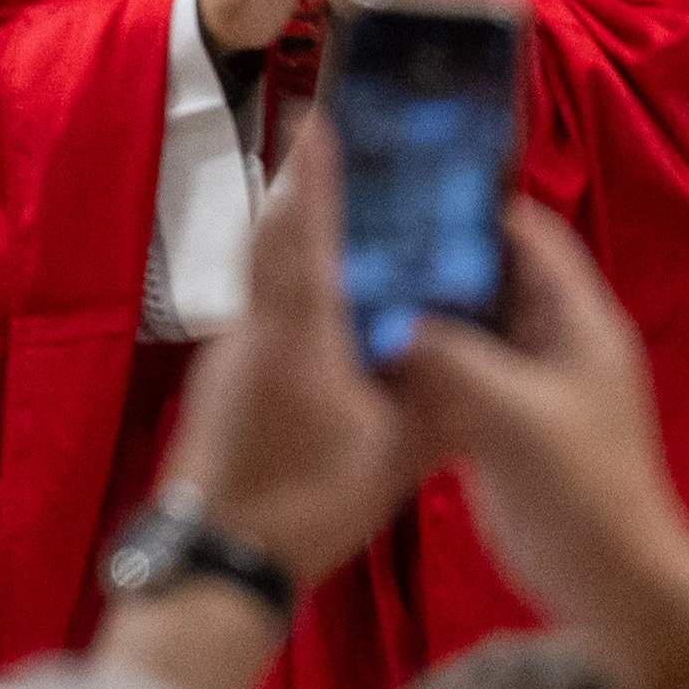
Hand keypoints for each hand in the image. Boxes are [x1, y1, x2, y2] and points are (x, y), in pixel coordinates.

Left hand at [164, 119, 431, 586]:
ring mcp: (227, 357)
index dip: (316, 177)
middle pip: (273, 242)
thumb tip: (475, 366)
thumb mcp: (392, 462)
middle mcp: (253, 332)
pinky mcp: (219, 385)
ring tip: (333, 212)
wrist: (214, 566)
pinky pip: (255, 312)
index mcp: (299, 339)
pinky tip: (315, 303)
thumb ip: (436, 407)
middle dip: (302, 192)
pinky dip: (283, 286)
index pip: (305, 235)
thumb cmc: (304, 510)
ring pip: (260, 278)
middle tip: (332, 148)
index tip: (320, 121)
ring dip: (290, 237)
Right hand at [391, 201, 688, 642]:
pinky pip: (453, 378)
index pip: (528, 234)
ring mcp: (524, 385)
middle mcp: (551, 341)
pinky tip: (360, 356)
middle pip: (488, 277)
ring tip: (346, 286)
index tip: (406, 187)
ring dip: (417, 313)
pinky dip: (415, 365)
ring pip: (465, 328)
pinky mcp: (498, 425)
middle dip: (430, 257)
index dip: (475, 205)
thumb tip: (388, 317)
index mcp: (577, 321)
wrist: (610, 581)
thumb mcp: (514, 413)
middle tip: (356, 236)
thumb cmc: (582, 489)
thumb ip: (451, 357)